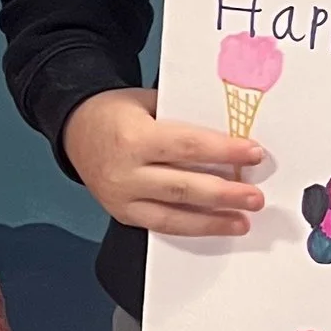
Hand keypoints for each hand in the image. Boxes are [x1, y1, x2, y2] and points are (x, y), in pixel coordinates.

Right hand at [63, 86, 266, 235]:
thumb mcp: (148, 102)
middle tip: (255, 197)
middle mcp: (125, 172)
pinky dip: (191, 228)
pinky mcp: (122, 213)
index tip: (254, 154)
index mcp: (134, 137)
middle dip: (225, 194)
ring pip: (173, 215)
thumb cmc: (116, 112)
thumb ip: (184, 120)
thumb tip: (229, 135)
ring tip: (242, 221)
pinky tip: (214, 226)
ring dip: (213, 221)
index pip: (189, 146)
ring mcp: (121, 197)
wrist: (75, 129)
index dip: (225, 151)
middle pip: (184, 187)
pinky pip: (160, 226)